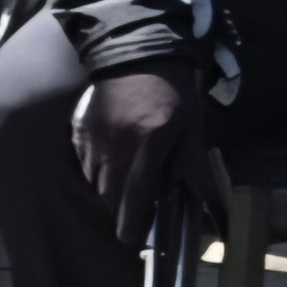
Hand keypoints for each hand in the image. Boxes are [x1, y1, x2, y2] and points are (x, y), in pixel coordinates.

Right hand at [71, 64, 207, 250]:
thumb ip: (192, 163)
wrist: (138, 48)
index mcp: (148, 145)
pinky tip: (112, 162)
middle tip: (134, 211)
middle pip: (110, 198)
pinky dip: (97, 171)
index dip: (131, 226)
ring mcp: (95, 139)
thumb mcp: (191, 124)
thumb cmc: (173, 88)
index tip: (133, 238)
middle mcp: (116, 147)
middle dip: (120, 211)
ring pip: (95, 184)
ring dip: (109, 192)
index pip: (133, 200)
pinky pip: (85, 164)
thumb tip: (205, 199)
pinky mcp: (80, 130)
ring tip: (125, 185)